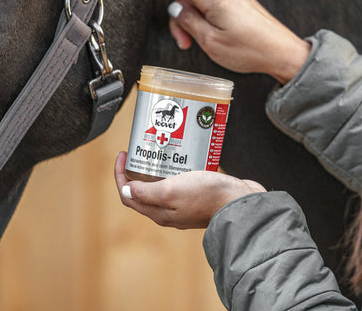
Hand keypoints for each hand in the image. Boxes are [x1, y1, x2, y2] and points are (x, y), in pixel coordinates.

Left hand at [114, 151, 265, 228]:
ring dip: (157, 169)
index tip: (123, 155)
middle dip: (137, 171)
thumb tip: (127, 190)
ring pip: (162, 186)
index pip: (129, 195)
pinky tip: (182, 158)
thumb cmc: (208, 196)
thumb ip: (147, 192)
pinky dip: (176, 170)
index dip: (120, 175)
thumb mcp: (171, 190)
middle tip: (141, 150)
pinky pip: (180, 183)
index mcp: (159, 212)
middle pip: (143, 191)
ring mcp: (184, 205)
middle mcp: (169, 211)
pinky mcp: (198, 197)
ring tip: (161, 151)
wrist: (240, 202)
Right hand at [135, 0, 310, 84]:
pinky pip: (215, 7)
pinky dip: (210, 21)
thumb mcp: (210, 43)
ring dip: (197, 23)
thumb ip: (188, 22)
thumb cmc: (251, 50)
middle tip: (187, 43)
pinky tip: (222, 37)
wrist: (283, 53)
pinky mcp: (240, 2)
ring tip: (207, 44)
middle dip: (182, 20)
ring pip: (201, 4)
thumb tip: (176, 8)